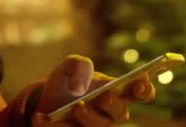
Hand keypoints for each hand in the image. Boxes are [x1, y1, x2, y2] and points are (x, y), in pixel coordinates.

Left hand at [31, 55, 155, 125]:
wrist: (44, 101)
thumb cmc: (67, 81)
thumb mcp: (69, 65)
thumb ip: (79, 66)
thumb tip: (80, 88)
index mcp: (117, 91)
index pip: (141, 92)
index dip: (144, 89)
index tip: (139, 83)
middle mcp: (111, 113)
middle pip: (120, 113)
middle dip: (112, 104)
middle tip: (103, 96)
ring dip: (89, 117)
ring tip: (76, 107)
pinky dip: (55, 126)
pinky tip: (41, 117)